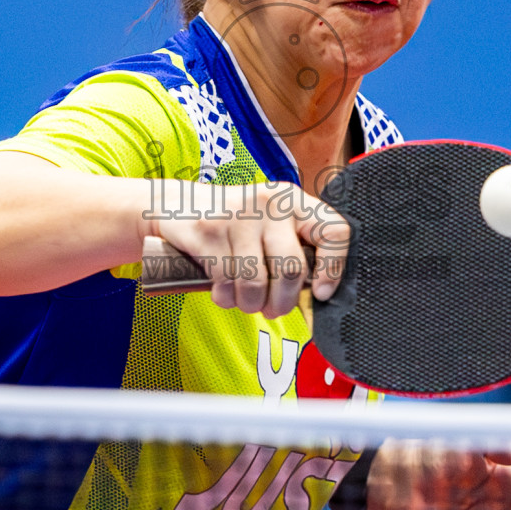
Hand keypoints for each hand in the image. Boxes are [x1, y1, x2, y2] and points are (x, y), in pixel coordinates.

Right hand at [151, 181, 349, 318]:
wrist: (176, 205)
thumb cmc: (232, 223)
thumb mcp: (268, 223)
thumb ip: (292, 248)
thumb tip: (314, 294)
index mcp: (293, 200)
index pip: (334, 230)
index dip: (334, 267)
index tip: (321, 293)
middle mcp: (270, 203)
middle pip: (292, 269)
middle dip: (282, 302)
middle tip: (273, 309)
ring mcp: (238, 216)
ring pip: (256, 283)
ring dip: (251, 304)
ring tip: (246, 301)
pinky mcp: (209, 231)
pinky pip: (226, 282)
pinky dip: (226, 298)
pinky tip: (223, 291)